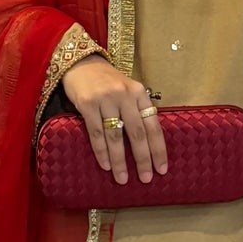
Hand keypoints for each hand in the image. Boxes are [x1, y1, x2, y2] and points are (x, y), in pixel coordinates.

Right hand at [62, 57, 166, 185]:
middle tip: (146, 178)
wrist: (81, 63)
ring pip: (116, 136)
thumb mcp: (127, 90)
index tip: (161, 169)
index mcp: (140, 93)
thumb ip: (137, 111)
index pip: (153, 125)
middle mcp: (125, 95)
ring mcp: (106, 99)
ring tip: (123, 178)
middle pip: (137, 133)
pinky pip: (96, 132)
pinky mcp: (87, 104)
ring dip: (120, 160)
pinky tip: (105, 165)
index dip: (158, 149)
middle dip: (142, 158)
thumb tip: (148, 144)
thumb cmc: (106, 81)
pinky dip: (101, 151)